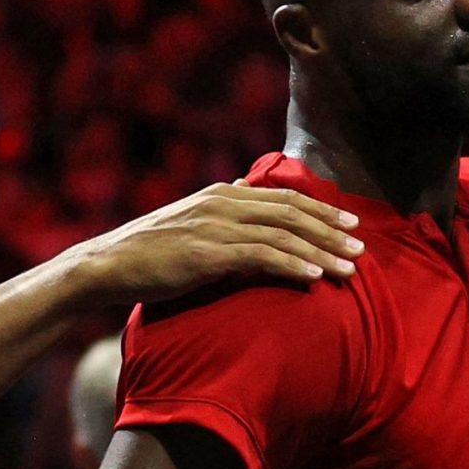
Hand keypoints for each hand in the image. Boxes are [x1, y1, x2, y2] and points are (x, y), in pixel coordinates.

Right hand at [66, 184, 359, 304]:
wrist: (107, 264)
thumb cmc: (148, 250)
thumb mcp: (190, 221)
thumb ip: (222, 209)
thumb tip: (248, 191)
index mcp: (223, 194)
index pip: (284, 198)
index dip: (322, 209)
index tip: (351, 223)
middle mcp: (224, 203)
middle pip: (292, 213)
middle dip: (331, 230)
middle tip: (362, 247)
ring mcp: (215, 226)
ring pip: (283, 234)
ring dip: (321, 251)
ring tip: (349, 269)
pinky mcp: (207, 253)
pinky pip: (261, 256)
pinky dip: (292, 265)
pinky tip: (314, 277)